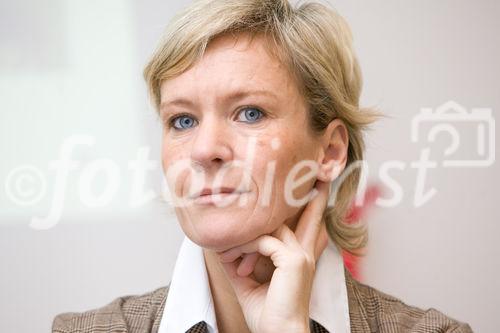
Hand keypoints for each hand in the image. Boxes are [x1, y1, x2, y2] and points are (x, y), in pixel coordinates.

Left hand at [217, 180, 330, 332]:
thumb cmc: (267, 315)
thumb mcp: (248, 283)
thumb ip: (239, 263)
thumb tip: (224, 249)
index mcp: (297, 259)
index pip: (305, 229)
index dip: (309, 211)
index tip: (312, 193)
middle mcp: (303, 253)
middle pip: (308, 217)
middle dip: (314, 198)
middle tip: (319, 180)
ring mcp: (300, 255)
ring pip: (270, 228)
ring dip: (244, 238)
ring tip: (225, 252)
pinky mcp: (294, 260)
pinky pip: (263, 241)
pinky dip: (244, 249)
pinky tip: (234, 262)